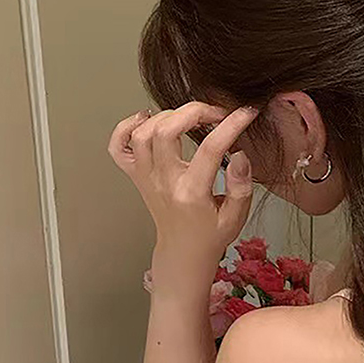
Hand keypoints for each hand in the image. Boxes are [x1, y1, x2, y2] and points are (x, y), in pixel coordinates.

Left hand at [109, 102, 257, 295]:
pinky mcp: (136, 176)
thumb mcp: (237, 216)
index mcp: (192, 193)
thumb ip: (241, 186)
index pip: (210, 149)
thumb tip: (239, 154)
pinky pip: (118, 147)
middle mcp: (164, 182)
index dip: (231, 125)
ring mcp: (146, 177)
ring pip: (142, 133)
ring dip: (167, 115)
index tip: (245, 113)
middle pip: (166, 131)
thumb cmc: (211, 234)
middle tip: (216, 113)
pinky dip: (127, 126)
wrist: (183, 251)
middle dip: (195, 111)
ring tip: (189, 117)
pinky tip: (148, 120)